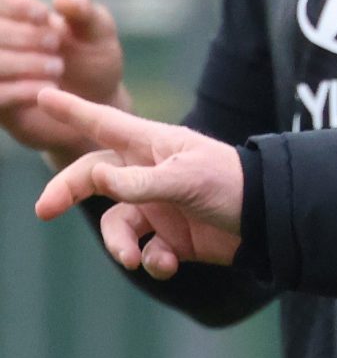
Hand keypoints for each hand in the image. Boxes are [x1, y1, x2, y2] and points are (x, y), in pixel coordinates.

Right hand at [0, 0, 130, 162]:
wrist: (95, 105)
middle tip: (55, 45)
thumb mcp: (96, 31)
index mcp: (10, 15)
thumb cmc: (91, 59)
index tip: (43, 16)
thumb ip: (83, 11)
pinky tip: (48, 88)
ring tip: (57, 67)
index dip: (14, 5)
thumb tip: (63, 0)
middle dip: (22, 36)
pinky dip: (20, 90)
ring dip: (23, 63)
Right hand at [30, 88, 243, 276]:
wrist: (273, 221)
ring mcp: (159, 207)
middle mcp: (149, 174)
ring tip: (132, 257)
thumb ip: (140, 180)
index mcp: (153, 146)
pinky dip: (153, 261)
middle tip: (44, 210)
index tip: (42, 94)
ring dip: (119, 244)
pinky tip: (169, 262)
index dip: (73, 111)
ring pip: (118, 225)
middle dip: (67, 192)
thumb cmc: (234, 184)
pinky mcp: (173, 238)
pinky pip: (147, 252)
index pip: (104, 124)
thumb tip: (96, 175)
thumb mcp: (186, 178)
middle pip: (93, 179)